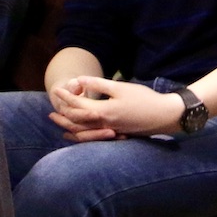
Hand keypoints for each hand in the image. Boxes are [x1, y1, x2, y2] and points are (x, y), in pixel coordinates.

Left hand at [48, 77, 184, 141]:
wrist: (164, 116)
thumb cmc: (144, 99)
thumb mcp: (121, 88)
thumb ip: (100, 84)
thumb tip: (80, 80)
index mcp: (102, 111)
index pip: (77, 105)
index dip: (65, 96)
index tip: (57, 89)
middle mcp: (102, 124)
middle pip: (75, 121)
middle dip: (62, 113)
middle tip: (52, 107)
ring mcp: (109, 131)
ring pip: (82, 131)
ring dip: (68, 126)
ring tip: (59, 121)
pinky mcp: (115, 133)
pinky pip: (91, 136)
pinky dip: (80, 135)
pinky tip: (78, 133)